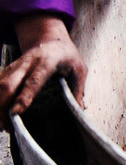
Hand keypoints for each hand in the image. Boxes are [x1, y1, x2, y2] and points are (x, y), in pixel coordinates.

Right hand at [0, 15, 86, 129]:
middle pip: (8, 84)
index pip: (33, 81)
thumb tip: (79, 109)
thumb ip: (78, 89)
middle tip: (5, 125)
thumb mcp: (79, 69)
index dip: (24, 96)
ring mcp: (15, 67)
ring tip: (2, 125)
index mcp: (47, 62)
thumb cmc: (67, 55)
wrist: (51, 39)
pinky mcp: (8, 71)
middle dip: (2, 105)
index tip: (16, 111)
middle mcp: (27, 63)